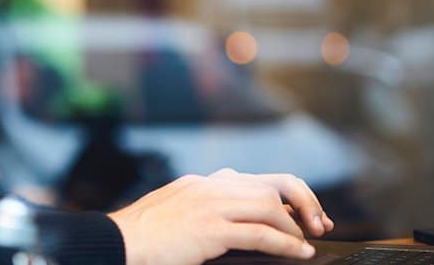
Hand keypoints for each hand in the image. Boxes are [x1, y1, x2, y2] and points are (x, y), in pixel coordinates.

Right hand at [108, 168, 333, 264]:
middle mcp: (211, 187)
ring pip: (271, 205)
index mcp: (204, 183)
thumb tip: (235, 226)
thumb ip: (205, 211)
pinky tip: (298, 254)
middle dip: (304, 203)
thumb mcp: (176, 213)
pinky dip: (286, 244)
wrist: (116, 243)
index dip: (288, 195)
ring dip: (296, 226)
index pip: (258, 180)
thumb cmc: (143, 238)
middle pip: (273, 184)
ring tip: (306, 243)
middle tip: (318, 225)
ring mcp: (210, 205)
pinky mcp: (209, 229)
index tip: (303, 215)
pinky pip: (260, 234)